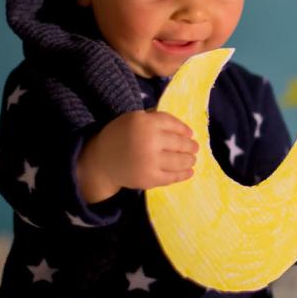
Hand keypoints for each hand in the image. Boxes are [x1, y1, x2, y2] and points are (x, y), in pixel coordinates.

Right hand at [76, 110, 197, 202]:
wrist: (101, 161)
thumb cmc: (120, 136)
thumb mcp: (133, 118)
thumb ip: (155, 119)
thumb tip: (184, 130)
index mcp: (145, 123)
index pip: (173, 125)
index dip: (184, 130)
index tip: (190, 134)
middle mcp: (149, 141)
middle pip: (180, 143)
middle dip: (190, 146)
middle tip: (195, 148)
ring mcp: (150, 161)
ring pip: (180, 161)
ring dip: (190, 160)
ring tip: (192, 159)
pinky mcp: (150, 178)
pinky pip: (172, 177)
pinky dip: (184, 174)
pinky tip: (189, 172)